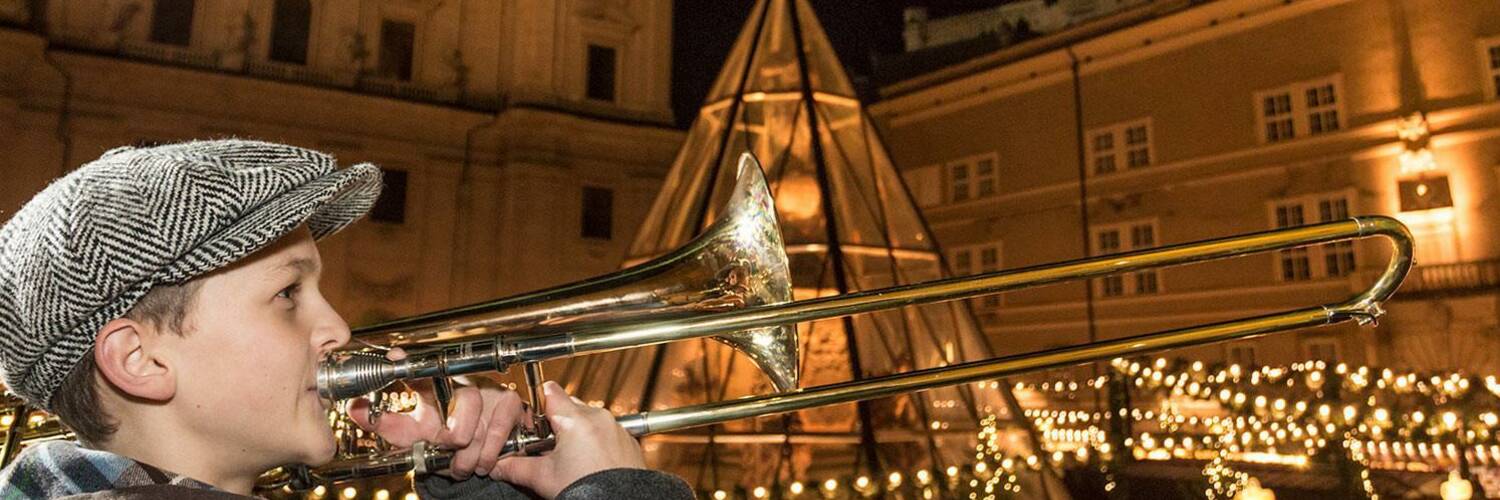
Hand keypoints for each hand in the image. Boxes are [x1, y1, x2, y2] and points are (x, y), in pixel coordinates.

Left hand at [348, 348, 527, 479]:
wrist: (473, 460)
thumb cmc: (440, 441)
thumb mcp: (411, 435)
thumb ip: (383, 423)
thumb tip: (353, 408)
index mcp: (435, 387)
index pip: (422, 370)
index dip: (410, 363)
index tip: (395, 357)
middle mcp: (463, 385)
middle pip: (464, 400)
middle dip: (454, 436)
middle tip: (448, 448)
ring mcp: (489, 393)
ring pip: (479, 426)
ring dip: (469, 456)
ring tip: (461, 466)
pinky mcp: (510, 405)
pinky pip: (499, 430)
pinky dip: (490, 453)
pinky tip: (484, 462)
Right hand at [492, 381, 645, 498]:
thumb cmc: (587, 491)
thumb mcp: (544, 478)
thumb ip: (516, 467)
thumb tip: (498, 466)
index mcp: (575, 420)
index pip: (549, 392)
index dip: (537, 406)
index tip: (532, 423)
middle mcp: (598, 418)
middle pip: (568, 407)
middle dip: (555, 423)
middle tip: (547, 448)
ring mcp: (616, 428)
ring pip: (588, 419)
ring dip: (576, 432)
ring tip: (569, 459)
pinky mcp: (627, 441)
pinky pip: (606, 431)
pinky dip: (596, 441)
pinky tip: (588, 462)